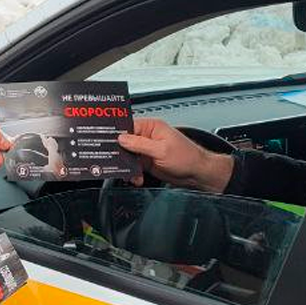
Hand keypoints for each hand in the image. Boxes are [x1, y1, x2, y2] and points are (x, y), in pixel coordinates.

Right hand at [118, 118, 232, 192]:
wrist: (197, 174)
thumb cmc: (187, 157)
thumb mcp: (162, 150)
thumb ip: (140, 144)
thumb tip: (121, 138)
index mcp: (152, 127)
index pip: (128, 126)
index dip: (117, 134)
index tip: (107, 142)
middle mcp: (147, 137)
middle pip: (125, 142)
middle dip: (120, 153)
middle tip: (115, 160)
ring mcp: (146, 150)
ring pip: (128, 156)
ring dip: (127, 166)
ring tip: (130, 173)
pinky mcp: (147, 162)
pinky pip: (133, 166)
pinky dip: (132, 173)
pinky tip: (136, 178)